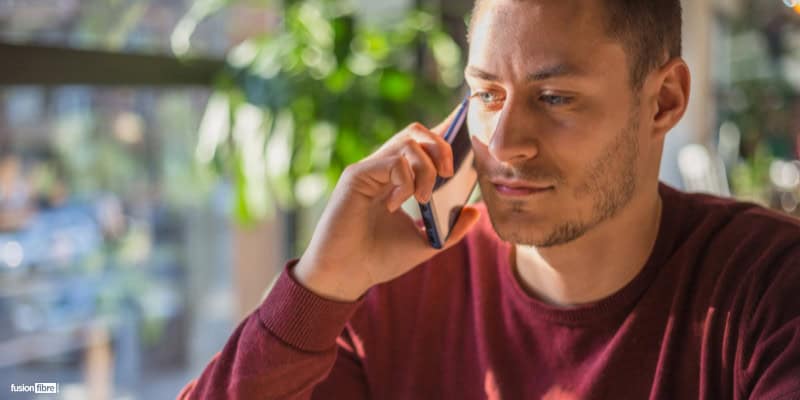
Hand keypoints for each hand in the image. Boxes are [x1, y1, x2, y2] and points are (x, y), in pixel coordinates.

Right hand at [293, 111, 481, 301]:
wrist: (347, 275)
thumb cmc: (380, 259)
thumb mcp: (427, 243)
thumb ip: (452, 229)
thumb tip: (475, 211)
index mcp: (399, 179)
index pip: (424, 144)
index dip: (446, 136)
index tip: (466, 142)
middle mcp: (384, 169)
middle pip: (417, 132)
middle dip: (442, 146)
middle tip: (449, 174)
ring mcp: (370, 169)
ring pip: (409, 141)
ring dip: (427, 168)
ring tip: (422, 198)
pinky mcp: (356, 175)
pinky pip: (394, 161)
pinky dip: (405, 181)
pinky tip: (394, 204)